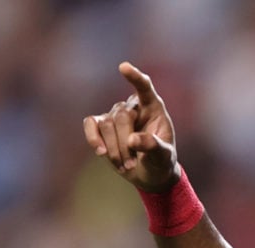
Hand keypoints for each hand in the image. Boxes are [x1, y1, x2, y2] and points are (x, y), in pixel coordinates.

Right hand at [83, 62, 179, 192]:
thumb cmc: (160, 160)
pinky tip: (100, 152)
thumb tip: (132, 140)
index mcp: (153, 108)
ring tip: (126, 166)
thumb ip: (153, 146)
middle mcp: (133, 107)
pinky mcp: (101, 125)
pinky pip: (90, 124)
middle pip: (121, 117)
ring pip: (106, 124)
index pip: (144, 88)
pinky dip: (93, 139)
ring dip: (113, 149)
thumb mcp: (164, 156)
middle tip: (132, 164)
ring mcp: (115, 115)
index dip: (135, 77)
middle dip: (125, 144)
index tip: (123, 67)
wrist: (149, 173)